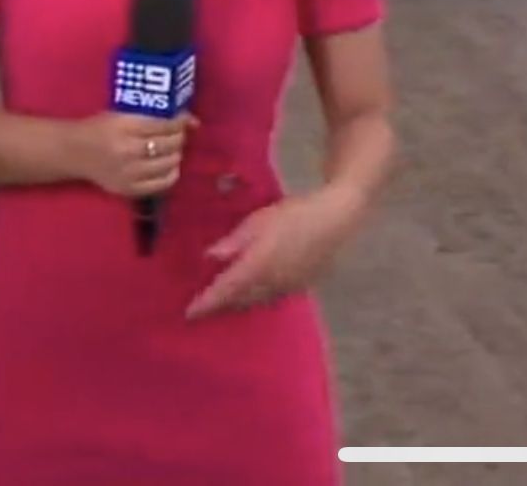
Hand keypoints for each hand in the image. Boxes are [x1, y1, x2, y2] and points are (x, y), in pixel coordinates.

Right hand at [63, 112, 195, 197]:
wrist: (74, 152)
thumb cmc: (100, 128)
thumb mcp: (122, 113)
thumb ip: (154, 115)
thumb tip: (192, 120)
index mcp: (125, 127)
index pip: (165, 125)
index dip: (180, 122)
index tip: (183, 120)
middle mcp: (128, 151)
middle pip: (170, 145)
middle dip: (180, 137)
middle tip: (178, 134)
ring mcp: (129, 173)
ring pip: (170, 163)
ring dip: (176, 154)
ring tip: (171, 149)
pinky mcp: (128, 189)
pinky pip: (163, 184)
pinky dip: (171, 173)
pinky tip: (168, 165)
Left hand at [185, 188, 367, 319]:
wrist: (337, 219)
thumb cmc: (295, 214)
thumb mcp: (260, 220)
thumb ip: (235, 242)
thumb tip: (210, 257)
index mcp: (257, 266)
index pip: (225, 290)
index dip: (206, 303)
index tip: (188, 313)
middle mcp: (271, 283)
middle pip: (239, 301)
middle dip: (220, 306)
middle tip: (203, 309)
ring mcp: (288, 287)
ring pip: (256, 302)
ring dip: (239, 304)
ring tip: (225, 304)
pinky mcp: (301, 286)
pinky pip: (272, 297)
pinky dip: (257, 298)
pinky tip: (253, 293)